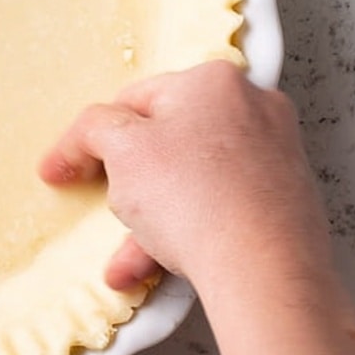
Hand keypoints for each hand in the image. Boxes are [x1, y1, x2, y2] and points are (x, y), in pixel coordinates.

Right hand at [39, 60, 331, 294]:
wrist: (265, 274)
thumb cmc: (195, 199)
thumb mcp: (120, 149)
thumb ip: (92, 128)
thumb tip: (88, 134)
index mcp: (212, 80)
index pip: (134, 100)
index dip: (96, 137)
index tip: (71, 168)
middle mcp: (251, 108)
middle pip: (166, 141)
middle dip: (129, 184)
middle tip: (112, 207)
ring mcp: (273, 156)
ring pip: (190, 182)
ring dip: (150, 218)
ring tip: (128, 256)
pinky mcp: (283, 200)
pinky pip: (218, 208)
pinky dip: (184, 233)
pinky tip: (152, 265)